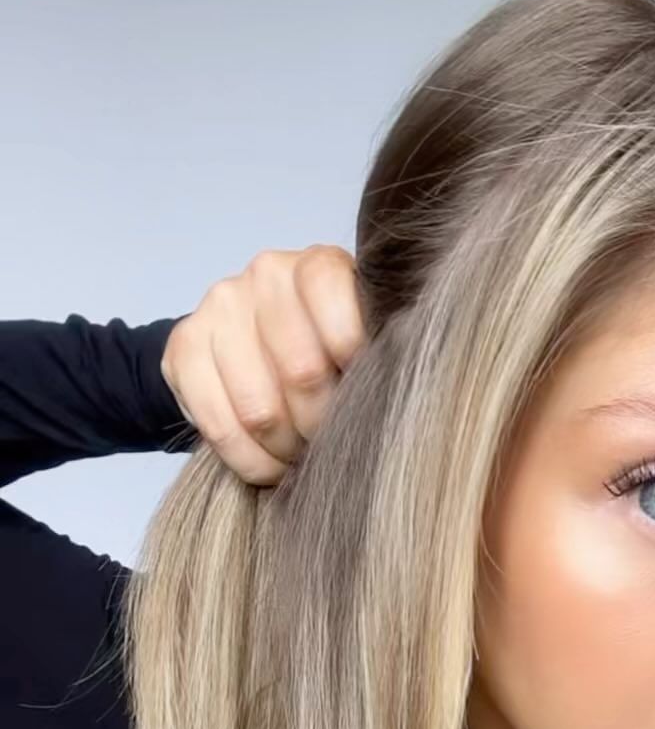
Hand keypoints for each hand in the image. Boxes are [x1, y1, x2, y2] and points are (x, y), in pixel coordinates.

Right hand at [161, 245, 363, 483]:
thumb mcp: (360, 340)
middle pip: (302, 371)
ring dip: (287, 450)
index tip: (364, 396)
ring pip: (259, 410)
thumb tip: (396, 393)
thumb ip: (378, 353)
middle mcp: (266, 274)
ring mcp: (220, 307)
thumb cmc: (322, 350)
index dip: (356, 364)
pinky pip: (220, 426)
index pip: (337, 306)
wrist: (250, 346)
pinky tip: (270, 464)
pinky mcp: (184, 348)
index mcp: (319, 264)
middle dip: (322, 424)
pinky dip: (251, 461)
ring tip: (301, 453)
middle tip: (329, 440)